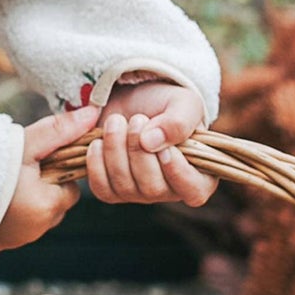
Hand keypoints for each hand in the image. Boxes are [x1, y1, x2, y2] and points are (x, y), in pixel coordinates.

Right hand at [0, 103, 97, 252]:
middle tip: (15, 170)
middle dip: (41, 185)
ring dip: (26, 198)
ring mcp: (18, 239)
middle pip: (53, 200)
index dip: (54, 168)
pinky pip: (16, 224)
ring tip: (1, 182)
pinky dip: (10, 211)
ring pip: (36, 212)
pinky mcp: (0, 244)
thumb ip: (59, 130)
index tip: (33, 160)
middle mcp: (38, 229)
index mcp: (49, 206)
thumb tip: (92, 114)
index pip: (69, 185)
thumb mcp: (24, 145)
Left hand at [86, 80, 216, 206]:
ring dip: (116, 150)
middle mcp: (170, 190)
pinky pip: (102, 189)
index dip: (178, 172)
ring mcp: (140, 194)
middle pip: (153, 188)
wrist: (134, 100)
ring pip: (125, 187)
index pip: (194, 191)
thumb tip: (151, 143)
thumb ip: (178, 121)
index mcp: (198, 174)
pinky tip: (98, 141)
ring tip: (117, 121)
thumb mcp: (183, 103)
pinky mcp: (113, 191)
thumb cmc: (167, 104)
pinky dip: (96, 163)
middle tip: (136, 119)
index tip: (165, 147)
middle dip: (139, 151)